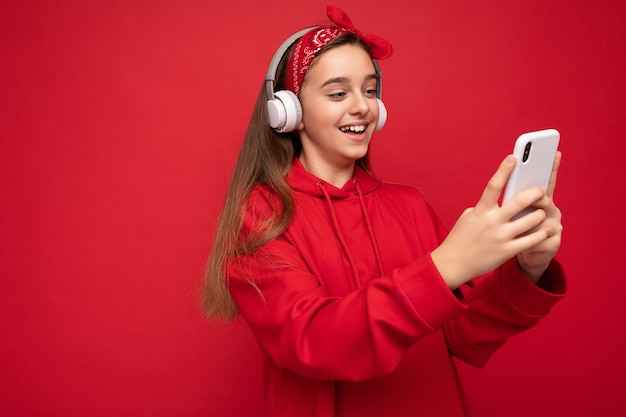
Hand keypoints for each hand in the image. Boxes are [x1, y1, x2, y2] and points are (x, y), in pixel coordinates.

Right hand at [431, 154, 555, 288]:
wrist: (452, 264)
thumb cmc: (460, 238)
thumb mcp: (468, 217)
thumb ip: (483, 207)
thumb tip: (500, 200)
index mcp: (480, 211)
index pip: (493, 186)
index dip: (503, 170)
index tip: (513, 158)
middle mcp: (491, 222)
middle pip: (520, 201)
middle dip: (535, 193)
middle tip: (541, 189)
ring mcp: (500, 237)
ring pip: (530, 221)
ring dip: (540, 214)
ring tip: (542, 212)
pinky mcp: (506, 252)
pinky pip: (531, 240)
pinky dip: (540, 233)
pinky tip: (544, 230)